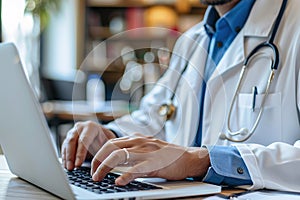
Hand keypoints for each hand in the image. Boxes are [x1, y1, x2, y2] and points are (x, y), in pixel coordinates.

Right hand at [61, 121, 116, 169]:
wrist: (101, 135)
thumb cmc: (105, 139)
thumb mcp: (109, 142)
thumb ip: (106, 149)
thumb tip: (104, 163)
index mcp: (91, 127)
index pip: (84, 140)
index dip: (80, 153)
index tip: (78, 164)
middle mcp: (79, 128)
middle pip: (72, 141)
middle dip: (71, 156)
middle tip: (71, 168)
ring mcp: (72, 132)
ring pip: (66, 145)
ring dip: (66, 158)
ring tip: (68, 169)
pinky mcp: (67, 139)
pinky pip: (63, 148)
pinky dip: (64, 157)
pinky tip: (65, 166)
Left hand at [91, 136, 210, 184]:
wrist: (188, 157)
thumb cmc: (167, 154)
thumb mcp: (147, 146)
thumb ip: (133, 147)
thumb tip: (117, 153)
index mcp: (136, 138)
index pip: (110, 142)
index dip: (98, 153)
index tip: (93, 165)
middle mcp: (138, 142)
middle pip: (109, 147)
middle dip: (97, 160)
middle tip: (93, 172)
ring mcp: (145, 151)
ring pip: (117, 155)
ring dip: (104, 167)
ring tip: (98, 177)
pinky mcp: (153, 163)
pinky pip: (136, 169)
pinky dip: (125, 176)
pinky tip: (118, 182)